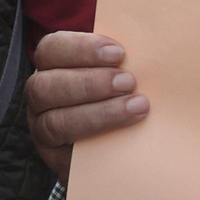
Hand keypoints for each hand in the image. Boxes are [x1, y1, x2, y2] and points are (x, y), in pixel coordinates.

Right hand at [26, 32, 149, 182]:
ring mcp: (44, 128)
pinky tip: (123, 135)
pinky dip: (95, 139)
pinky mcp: (55, 157)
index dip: (81, 48)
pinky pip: (65, 153)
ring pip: (53, 121)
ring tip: (137, 107)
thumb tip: (156, 42)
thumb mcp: (126, 68)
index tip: (119, 53)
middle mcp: (43, 96)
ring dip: (97, 113)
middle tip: (128, 83)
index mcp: (55, 66)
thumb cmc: (129, 91)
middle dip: (89, 83)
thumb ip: (129, 56)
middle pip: (43, 85)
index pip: (52, 49)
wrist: (132, 144)